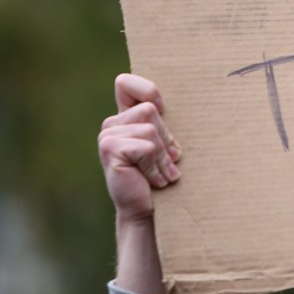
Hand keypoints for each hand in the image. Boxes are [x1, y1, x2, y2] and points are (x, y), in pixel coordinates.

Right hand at [99, 74, 180, 221]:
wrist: (146, 210)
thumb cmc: (160, 176)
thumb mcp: (165, 146)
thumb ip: (163, 124)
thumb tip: (186, 103)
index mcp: (124, 118)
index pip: (125, 83)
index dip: (146, 90)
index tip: (162, 109)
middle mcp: (111, 124)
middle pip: (150, 110)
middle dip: (165, 138)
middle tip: (167, 162)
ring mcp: (107, 136)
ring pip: (150, 130)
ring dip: (162, 157)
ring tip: (162, 174)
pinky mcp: (110, 150)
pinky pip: (146, 148)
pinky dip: (155, 167)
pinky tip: (154, 181)